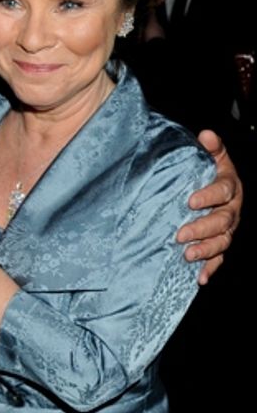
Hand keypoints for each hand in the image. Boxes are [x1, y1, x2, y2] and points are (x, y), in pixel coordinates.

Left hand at [177, 130, 242, 284]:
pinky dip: (210, 268)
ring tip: (187, 255)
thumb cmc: (208, 168)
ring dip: (205, 250)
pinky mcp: (220, 242)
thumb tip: (206, 134)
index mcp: (230, 186)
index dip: (209, 196)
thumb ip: (211, 146)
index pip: (223, 191)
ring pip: (222, 242)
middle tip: (180, 234)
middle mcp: (232, 209)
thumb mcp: (211, 155)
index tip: (190, 201)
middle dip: (202, 229)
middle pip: (222, 222)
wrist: (213, 185)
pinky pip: (218, 258)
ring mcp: (227, 228)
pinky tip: (199, 278)